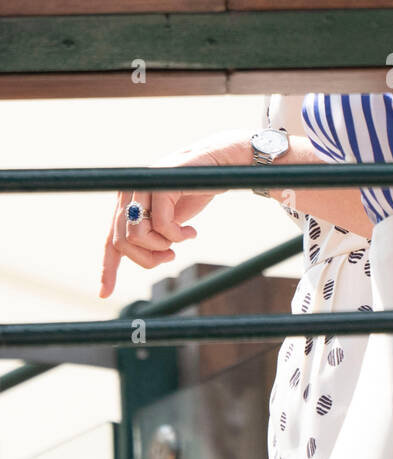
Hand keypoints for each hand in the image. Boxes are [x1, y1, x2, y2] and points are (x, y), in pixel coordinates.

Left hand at [98, 137, 239, 299]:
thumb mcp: (170, 218)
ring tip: (180, 242)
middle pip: (122, 242)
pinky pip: (161, 225)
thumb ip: (153, 233)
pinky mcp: (160, 185)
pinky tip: (192, 232)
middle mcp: (129, 192)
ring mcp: (143, 186)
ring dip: (161, 247)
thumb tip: (145, 257)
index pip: (111, 240)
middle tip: (171, 257)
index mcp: (127, 202)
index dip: (108, 269)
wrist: (221, 164)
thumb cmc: (196, 190)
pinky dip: (177, 236)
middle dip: (147, 259)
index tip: (106, 294)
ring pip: (136, 235)